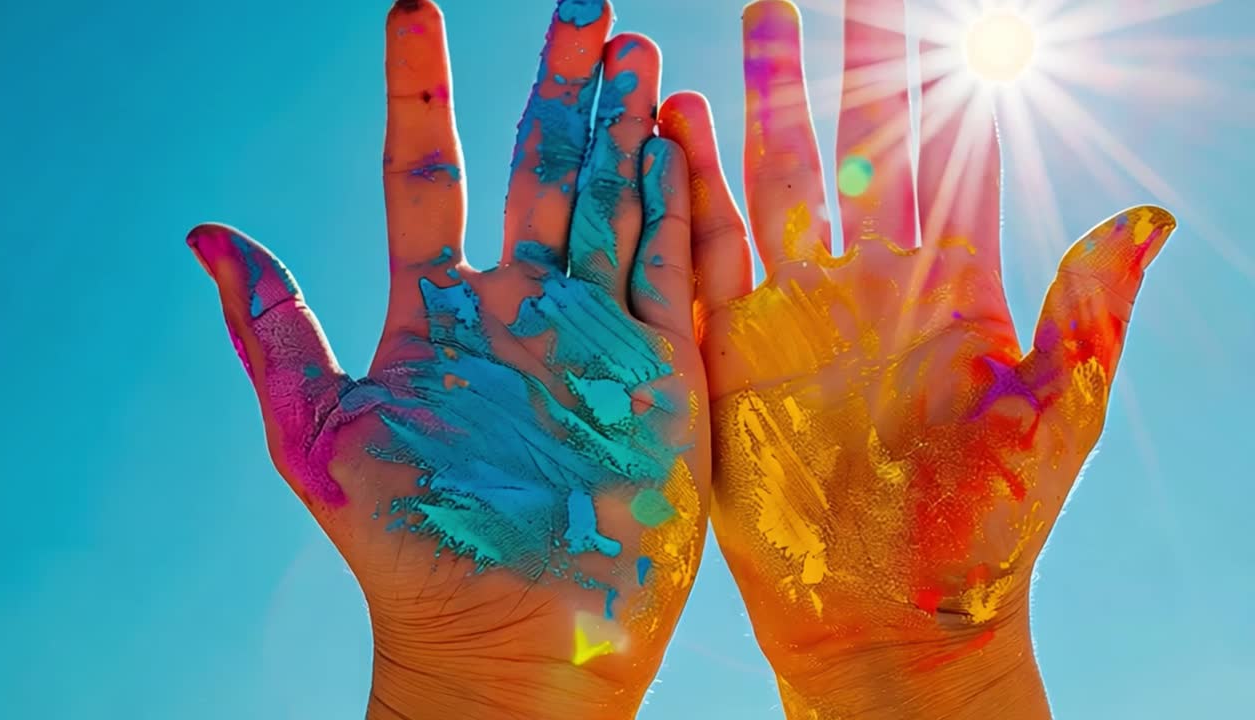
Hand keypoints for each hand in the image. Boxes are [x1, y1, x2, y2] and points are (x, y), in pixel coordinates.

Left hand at [187, 2, 706, 718]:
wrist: (504, 639)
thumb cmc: (404, 547)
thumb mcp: (317, 429)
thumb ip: (275, 326)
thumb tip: (204, 230)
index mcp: (438, 313)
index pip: (427, 176)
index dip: (420, 91)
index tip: (410, 6)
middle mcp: (521, 310)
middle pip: (543, 172)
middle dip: (557, 85)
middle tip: (578, 2)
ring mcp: (594, 334)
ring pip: (613, 203)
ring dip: (623, 125)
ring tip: (630, 46)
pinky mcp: (659, 371)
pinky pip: (670, 269)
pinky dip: (674, 201)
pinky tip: (673, 133)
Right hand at [659, 0, 1173, 716]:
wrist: (889, 613)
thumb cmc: (984, 528)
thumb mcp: (1053, 417)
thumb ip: (1087, 314)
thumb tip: (1155, 213)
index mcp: (950, 288)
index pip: (943, 152)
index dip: (933, 79)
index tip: (926, 6)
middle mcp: (868, 285)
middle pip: (848, 147)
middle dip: (832, 67)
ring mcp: (795, 315)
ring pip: (771, 185)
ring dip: (755, 110)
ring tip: (747, 28)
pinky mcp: (732, 355)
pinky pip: (705, 259)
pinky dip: (687, 194)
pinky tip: (671, 130)